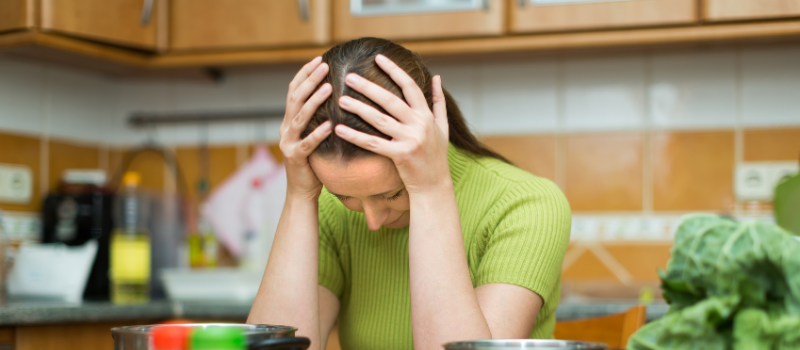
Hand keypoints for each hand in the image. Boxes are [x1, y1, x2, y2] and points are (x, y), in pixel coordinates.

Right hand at [279, 57, 332, 199]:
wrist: (301, 191)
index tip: (318, 59)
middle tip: (324, 66)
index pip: (294, 91)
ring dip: (314, 101)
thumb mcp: (313, 136)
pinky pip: (307, 144)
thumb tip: (335, 97)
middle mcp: (286, 129)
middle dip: (309, 80)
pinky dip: (318, 134)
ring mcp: (289, 143)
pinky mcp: (296, 158)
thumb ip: (317, 119)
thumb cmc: (313, 162)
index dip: (304, 74)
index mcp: (289, 122)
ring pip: (300, 118)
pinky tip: (330, 125)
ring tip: (328, 88)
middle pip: (295, 99)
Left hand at [333, 54, 450, 194]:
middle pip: (390, 100)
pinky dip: (355, 136)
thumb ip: (439, 101)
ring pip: (379, 120)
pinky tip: (339, 129)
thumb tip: (437, 77)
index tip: (378, 58)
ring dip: (359, 108)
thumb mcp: (443, 127)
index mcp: (427, 115)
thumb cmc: (436, 156)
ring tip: (341, 99)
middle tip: (350, 77)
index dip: (394, 70)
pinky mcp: (400, 155)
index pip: (410, 86)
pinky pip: (373, 143)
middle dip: (369, 87)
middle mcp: (420, 125)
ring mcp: (410, 140)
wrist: (434, 186)